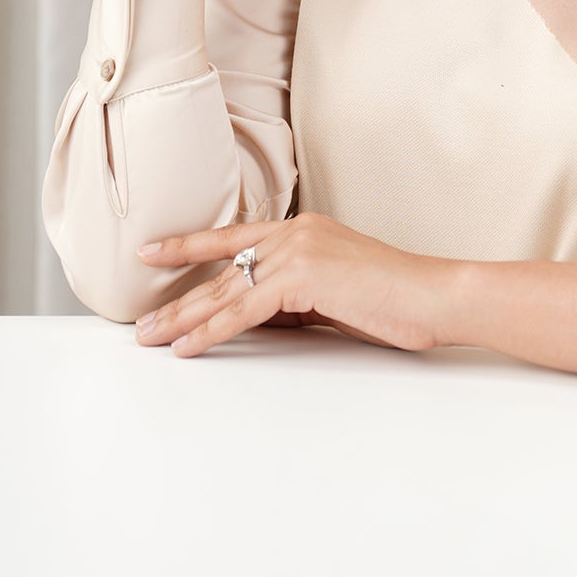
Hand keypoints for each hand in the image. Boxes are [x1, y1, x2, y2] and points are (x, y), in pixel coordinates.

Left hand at [132, 214, 455, 356]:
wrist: (434, 297)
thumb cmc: (396, 300)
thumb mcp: (332, 295)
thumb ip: (292, 297)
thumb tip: (253, 315)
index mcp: (303, 230)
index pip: (233, 238)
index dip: (188, 246)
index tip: (152, 252)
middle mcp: (296, 232)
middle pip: (222, 269)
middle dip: (178, 300)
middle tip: (142, 324)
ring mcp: (299, 250)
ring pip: (227, 289)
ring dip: (184, 318)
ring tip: (151, 338)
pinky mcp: (304, 276)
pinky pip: (245, 309)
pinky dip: (212, 331)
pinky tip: (187, 346)